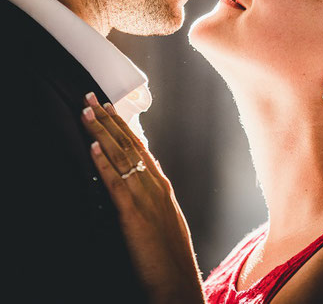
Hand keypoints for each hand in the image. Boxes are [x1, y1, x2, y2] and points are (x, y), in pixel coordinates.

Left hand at [82, 93, 205, 303]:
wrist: (177, 280)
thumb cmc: (171, 254)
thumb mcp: (166, 217)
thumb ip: (155, 194)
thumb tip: (145, 173)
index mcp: (162, 184)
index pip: (140, 146)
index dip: (122, 125)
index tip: (109, 107)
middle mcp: (155, 184)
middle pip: (129, 144)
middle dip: (109, 120)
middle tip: (91, 99)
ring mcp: (146, 196)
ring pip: (122, 156)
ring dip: (102, 132)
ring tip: (87, 114)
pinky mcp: (133, 213)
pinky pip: (116, 182)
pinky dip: (104, 163)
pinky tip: (92, 148)